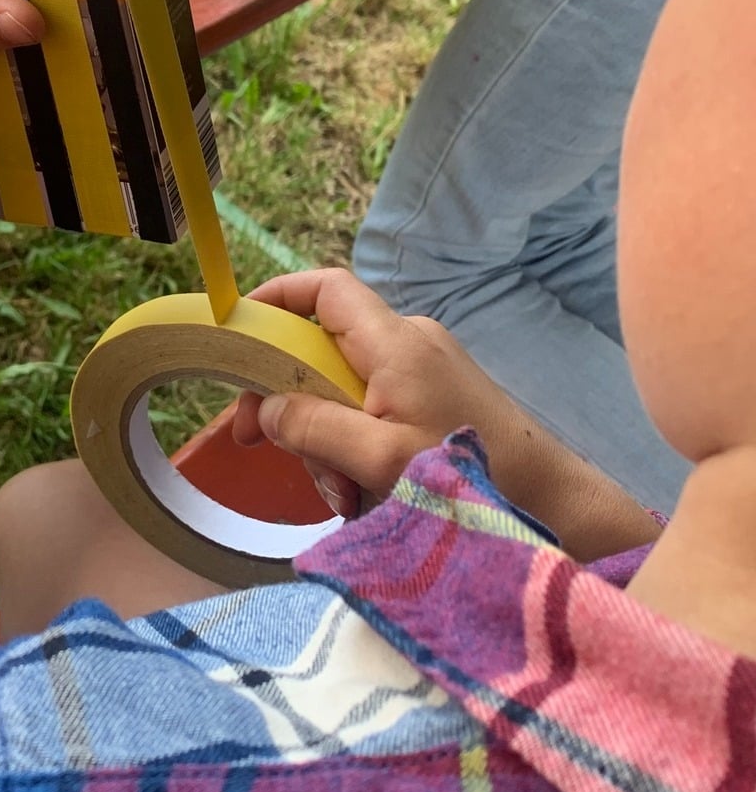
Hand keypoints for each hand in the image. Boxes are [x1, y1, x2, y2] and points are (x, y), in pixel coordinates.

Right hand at [231, 269, 658, 559]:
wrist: (552, 502)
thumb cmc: (472, 476)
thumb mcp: (380, 459)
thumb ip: (315, 428)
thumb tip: (268, 409)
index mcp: (395, 344)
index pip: (326, 289)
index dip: (277, 296)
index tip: (239, 329)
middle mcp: (408, 343)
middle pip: (321, 348)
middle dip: (289, 400)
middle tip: (259, 442)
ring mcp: (423, 370)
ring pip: (342, 387)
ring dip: (324, 439)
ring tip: (339, 495)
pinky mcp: (434, 397)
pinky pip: (371, 407)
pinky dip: (354, 446)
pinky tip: (362, 491)